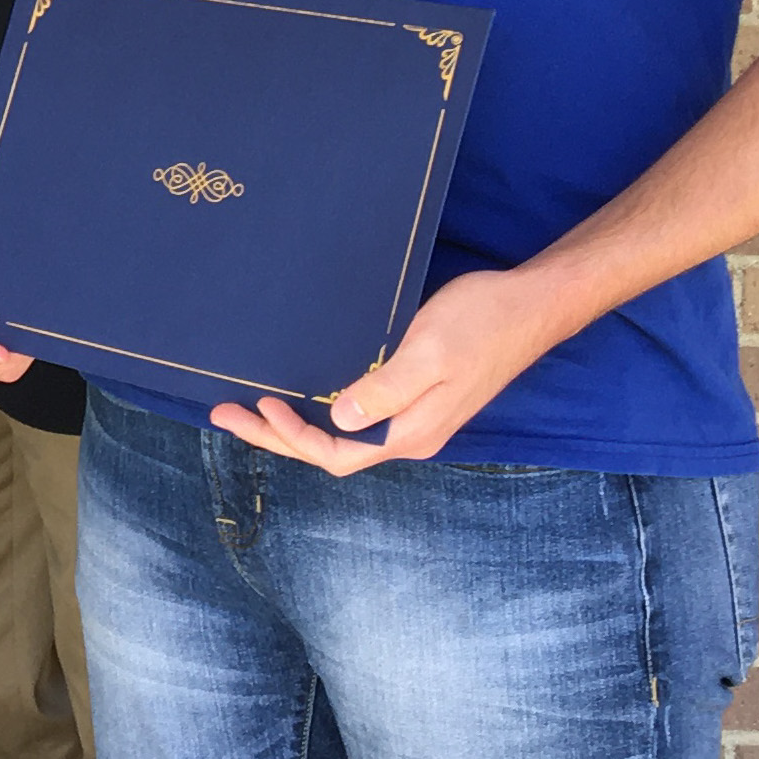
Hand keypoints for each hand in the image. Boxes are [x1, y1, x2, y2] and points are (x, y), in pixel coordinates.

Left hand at [212, 266, 562, 473]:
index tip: (260, 407)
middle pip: (333, 450)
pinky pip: (360, 416)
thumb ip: (387, 390)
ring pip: (343, 435)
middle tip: (225, 412)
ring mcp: (416, 417)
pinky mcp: (419, 396)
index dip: (291, 439)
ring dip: (295, 425)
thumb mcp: (431, 352)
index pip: (337, 454)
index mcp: (411, 432)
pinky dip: (323, 408)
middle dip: (276, 436)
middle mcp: (411, 433)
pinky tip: (305, 392)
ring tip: (251, 408)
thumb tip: (339, 421)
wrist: (532, 304)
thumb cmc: (483, 321)